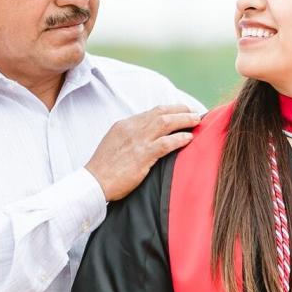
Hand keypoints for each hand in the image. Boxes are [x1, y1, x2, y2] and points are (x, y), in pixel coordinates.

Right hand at [86, 105, 201, 199]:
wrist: (94, 182)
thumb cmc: (104, 168)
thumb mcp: (115, 144)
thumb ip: (131, 137)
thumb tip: (148, 136)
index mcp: (125, 124)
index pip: (153, 111)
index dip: (170, 109)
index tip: (182, 111)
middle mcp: (132, 128)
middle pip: (162, 113)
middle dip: (181, 110)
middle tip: (195, 113)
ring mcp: (137, 141)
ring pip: (166, 123)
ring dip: (184, 120)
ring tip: (197, 121)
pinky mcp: (142, 155)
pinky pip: (166, 143)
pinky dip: (179, 138)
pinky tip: (189, 138)